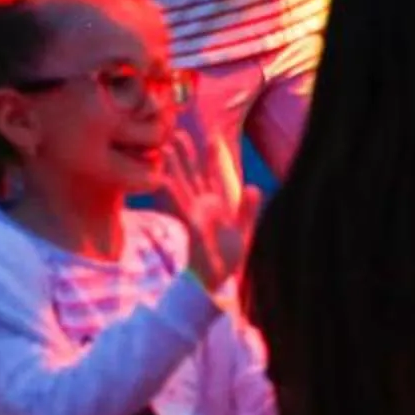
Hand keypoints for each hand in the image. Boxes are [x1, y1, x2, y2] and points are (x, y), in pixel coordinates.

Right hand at [162, 125, 262, 290]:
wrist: (215, 282)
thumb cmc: (228, 258)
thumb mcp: (244, 231)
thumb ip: (248, 209)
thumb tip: (253, 188)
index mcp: (218, 206)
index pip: (215, 176)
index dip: (213, 158)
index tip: (213, 136)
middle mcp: (202, 207)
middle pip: (191, 175)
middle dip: (185, 155)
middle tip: (175, 131)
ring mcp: (193, 215)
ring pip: (180, 186)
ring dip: (173, 168)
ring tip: (165, 148)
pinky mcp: (189, 226)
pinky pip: (178, 208)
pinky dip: (169, 194)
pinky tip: (161, 180)